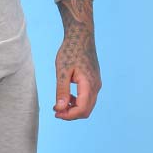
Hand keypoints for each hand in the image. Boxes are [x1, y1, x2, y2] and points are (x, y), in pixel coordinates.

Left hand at [54, 0, 100, 119]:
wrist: (81, 37)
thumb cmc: (70, 51)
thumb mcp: (62, 71)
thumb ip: (62, 90)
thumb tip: (60, 108)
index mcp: (88, 84)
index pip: (81, 109)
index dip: (68, 115)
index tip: (55, 112)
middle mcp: (96, 86)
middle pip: (86, 110)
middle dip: (71, 114)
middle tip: (56, 110)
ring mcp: (96, 84)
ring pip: (88, 105)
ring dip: (74, 108)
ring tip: (59, 105)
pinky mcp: (94, 81)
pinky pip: (88, 98)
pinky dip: (77, 102)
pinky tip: (66, 97)